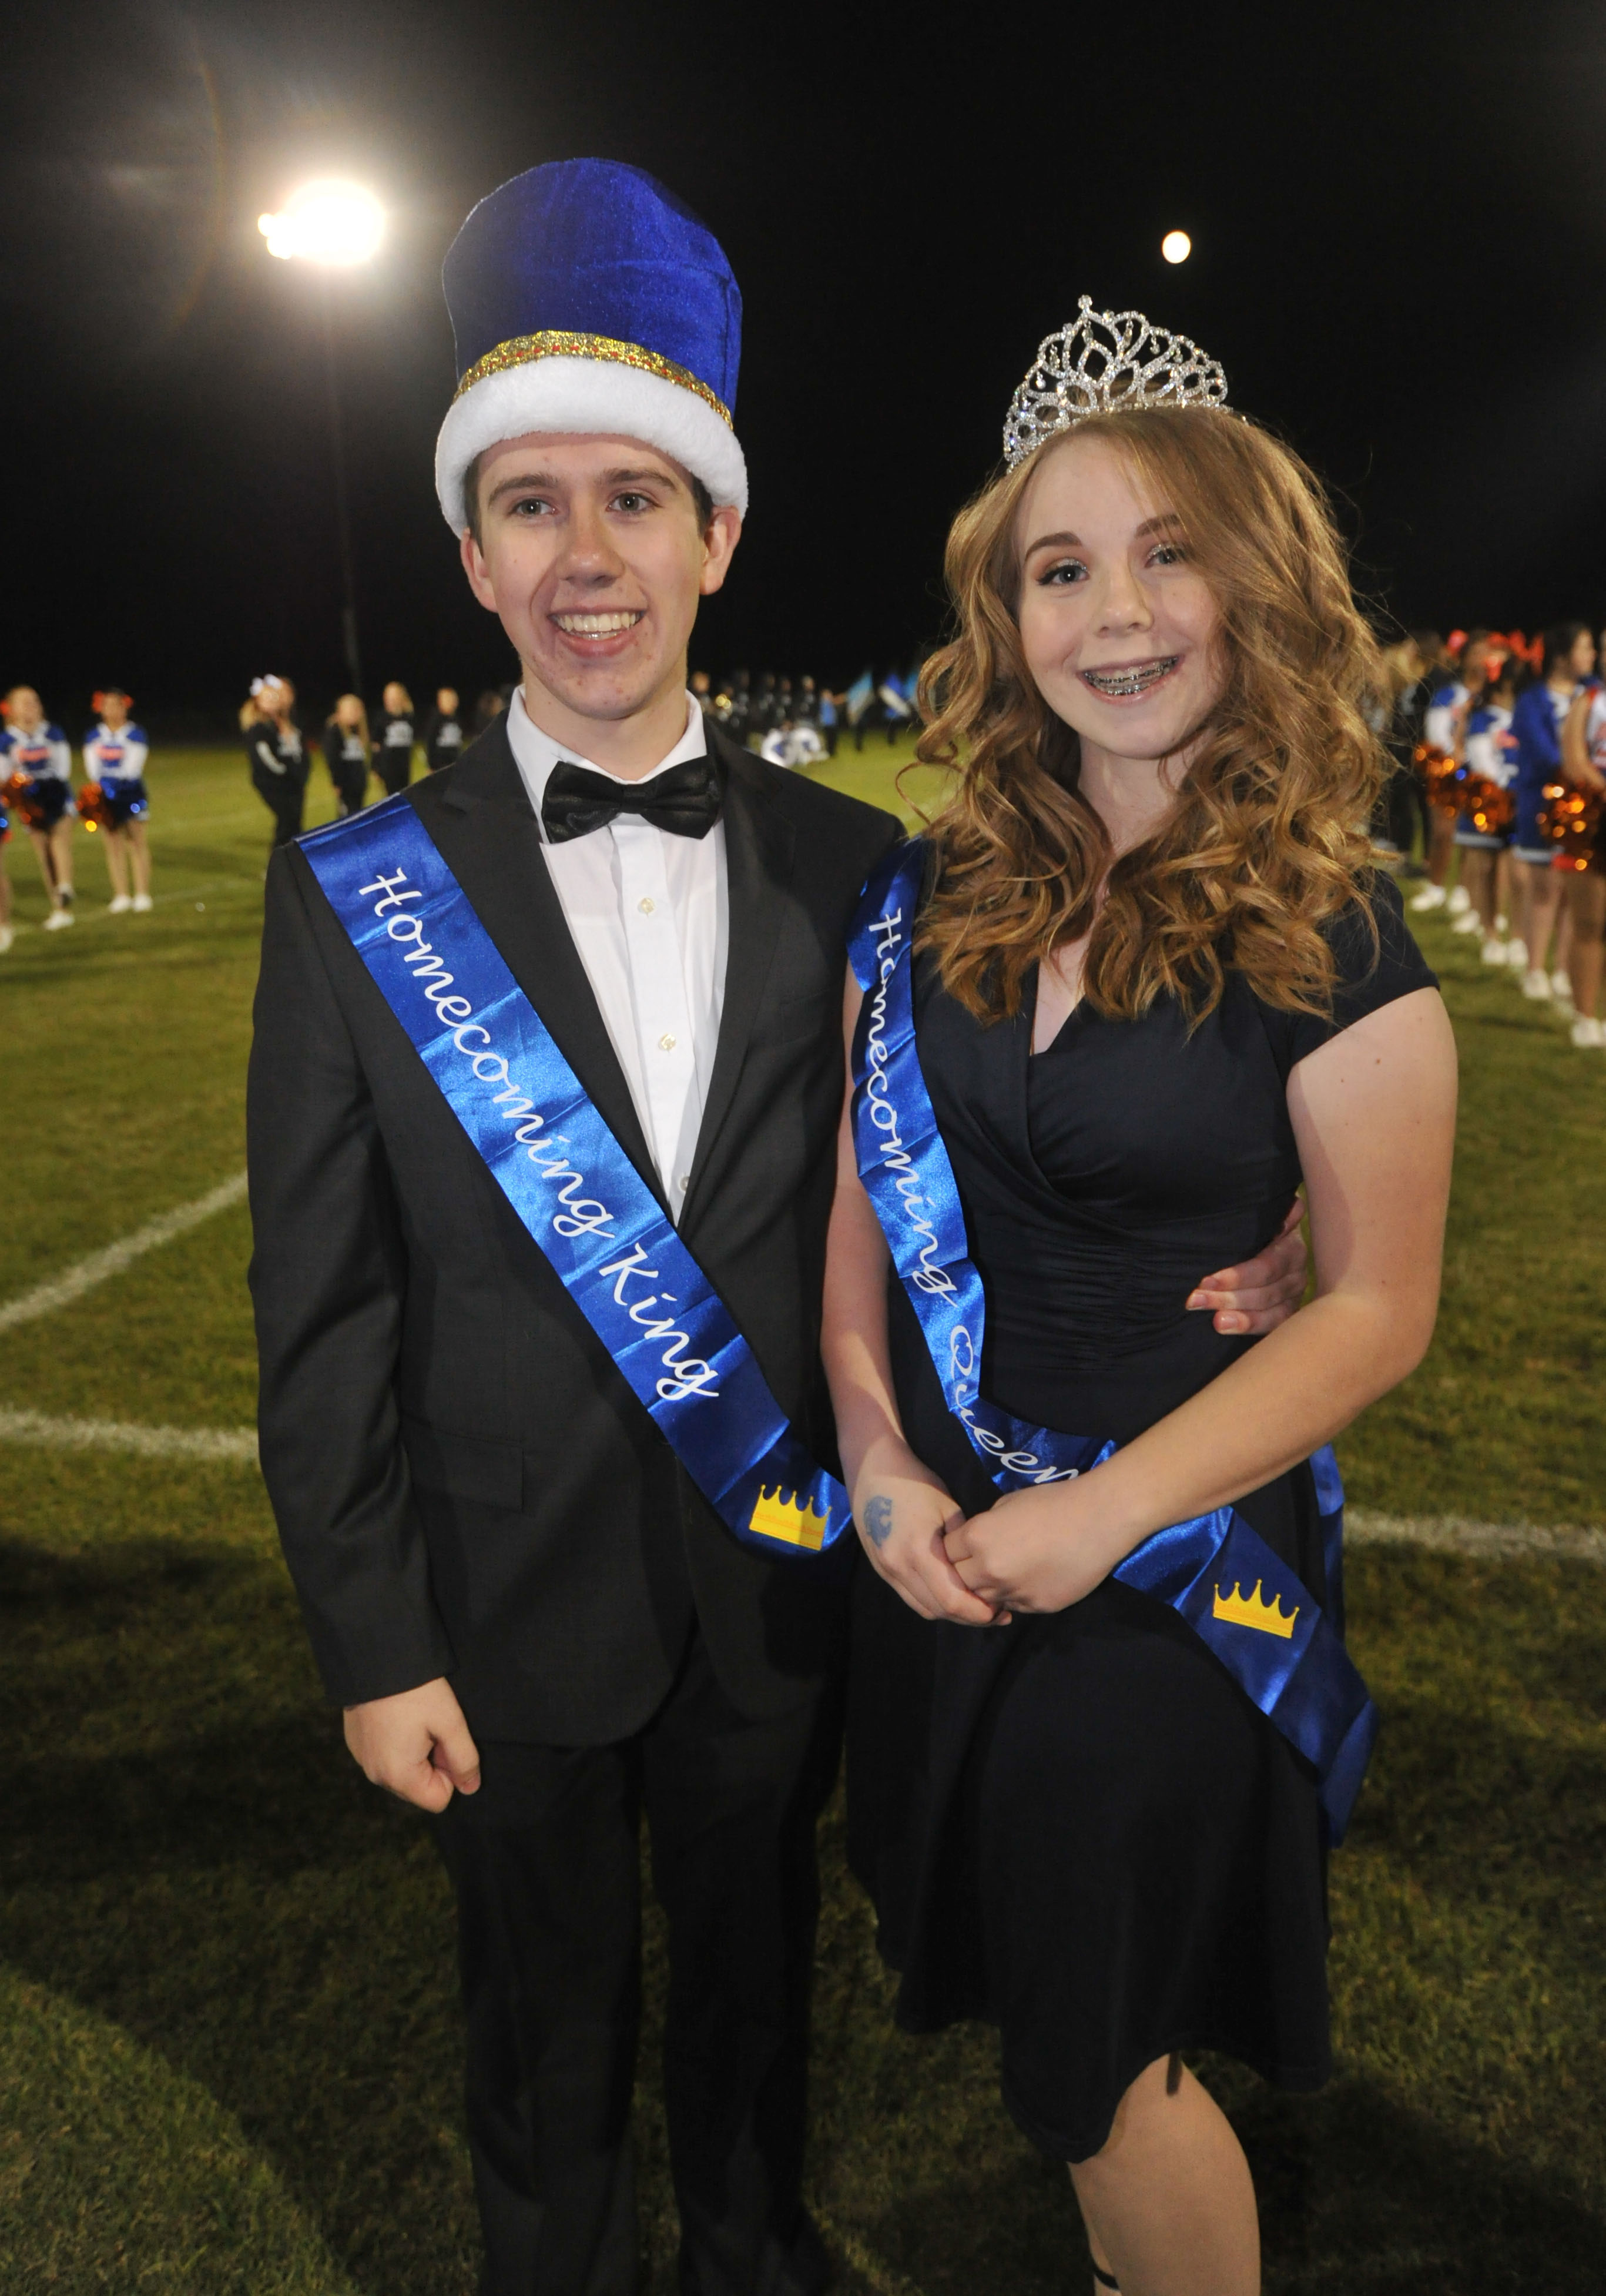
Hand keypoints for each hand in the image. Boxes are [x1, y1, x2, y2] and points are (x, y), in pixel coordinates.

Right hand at [343, 1676, 481, 1811]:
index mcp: (399, 1776)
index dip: (450, 1772)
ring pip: (402, 1772)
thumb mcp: (450, 1722)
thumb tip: (470, 1788)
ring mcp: (362, 1760)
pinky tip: (396, 1716)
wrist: (375, 1658)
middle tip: (429, 1726)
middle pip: (418, 1787)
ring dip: (413, 1752)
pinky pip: (384, 1757)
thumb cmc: (416, 1691)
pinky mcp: (356, 1744)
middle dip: (430, 1762)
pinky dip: (395, 1743)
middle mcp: (375, 1776)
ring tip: (412, 1719)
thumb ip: (464, 1759)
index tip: (444, 1740)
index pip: (438, 1800)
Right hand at [854, 1447, 1001, 1626]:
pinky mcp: (881, 1570)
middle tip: (995, 1612)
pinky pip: (911, 1597)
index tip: (1001, 1611)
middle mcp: (898, 1567)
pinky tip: (951, 1594)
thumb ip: (963, 1546)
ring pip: (923, 1608)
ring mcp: (886, 1571)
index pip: (951, 1600)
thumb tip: (984, 1573)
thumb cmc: (916, 1483)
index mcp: (918, 1551)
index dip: (978, 1613)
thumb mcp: (949, 1509)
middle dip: (968, 1617)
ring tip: (976, 1607)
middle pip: (938, 1610)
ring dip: (950, 1613)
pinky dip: (933, 1601)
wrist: (872, 1469)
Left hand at [945, 1479, 1119, 1615]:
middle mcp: (990, 1570)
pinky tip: (1030, 1578)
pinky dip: (1015, 1596)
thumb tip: (977, 1542)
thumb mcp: (1007, 1504)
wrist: (1098, 1520)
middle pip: (959, 1581)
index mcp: (978, 1538)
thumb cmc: (1053, 1502)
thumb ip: (984, 1527)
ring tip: (1007, 1570)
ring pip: (984, 1599)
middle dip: (966, 1572)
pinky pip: (1014, 1606)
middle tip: (983, 1561)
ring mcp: (1014, 1592)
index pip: (945, 1552)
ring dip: (988, 1588)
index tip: (966, 1544)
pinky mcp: (1037, 1606)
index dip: (955, 1548)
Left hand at [1185, 1197, 1306, 1334]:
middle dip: (1228, 1296)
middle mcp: (1297, 1265)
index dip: (1237, 1277)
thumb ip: (1268, 1213)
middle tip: (1196, 1300)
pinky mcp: (1288, 1309)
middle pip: (1267, 1289)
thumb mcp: (1245, 1218)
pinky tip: (1226, 1327)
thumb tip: (1288, 1207)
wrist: (1244, 1241)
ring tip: (1215, 1321)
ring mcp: (1295, 1289)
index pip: (1266, 1265)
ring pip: (1272, 1309)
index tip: (1206, 1282)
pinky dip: (1249, 1326)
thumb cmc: (1239, 1228)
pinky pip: (1274, 1323)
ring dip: (1239, 1316)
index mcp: (1288, 1240)